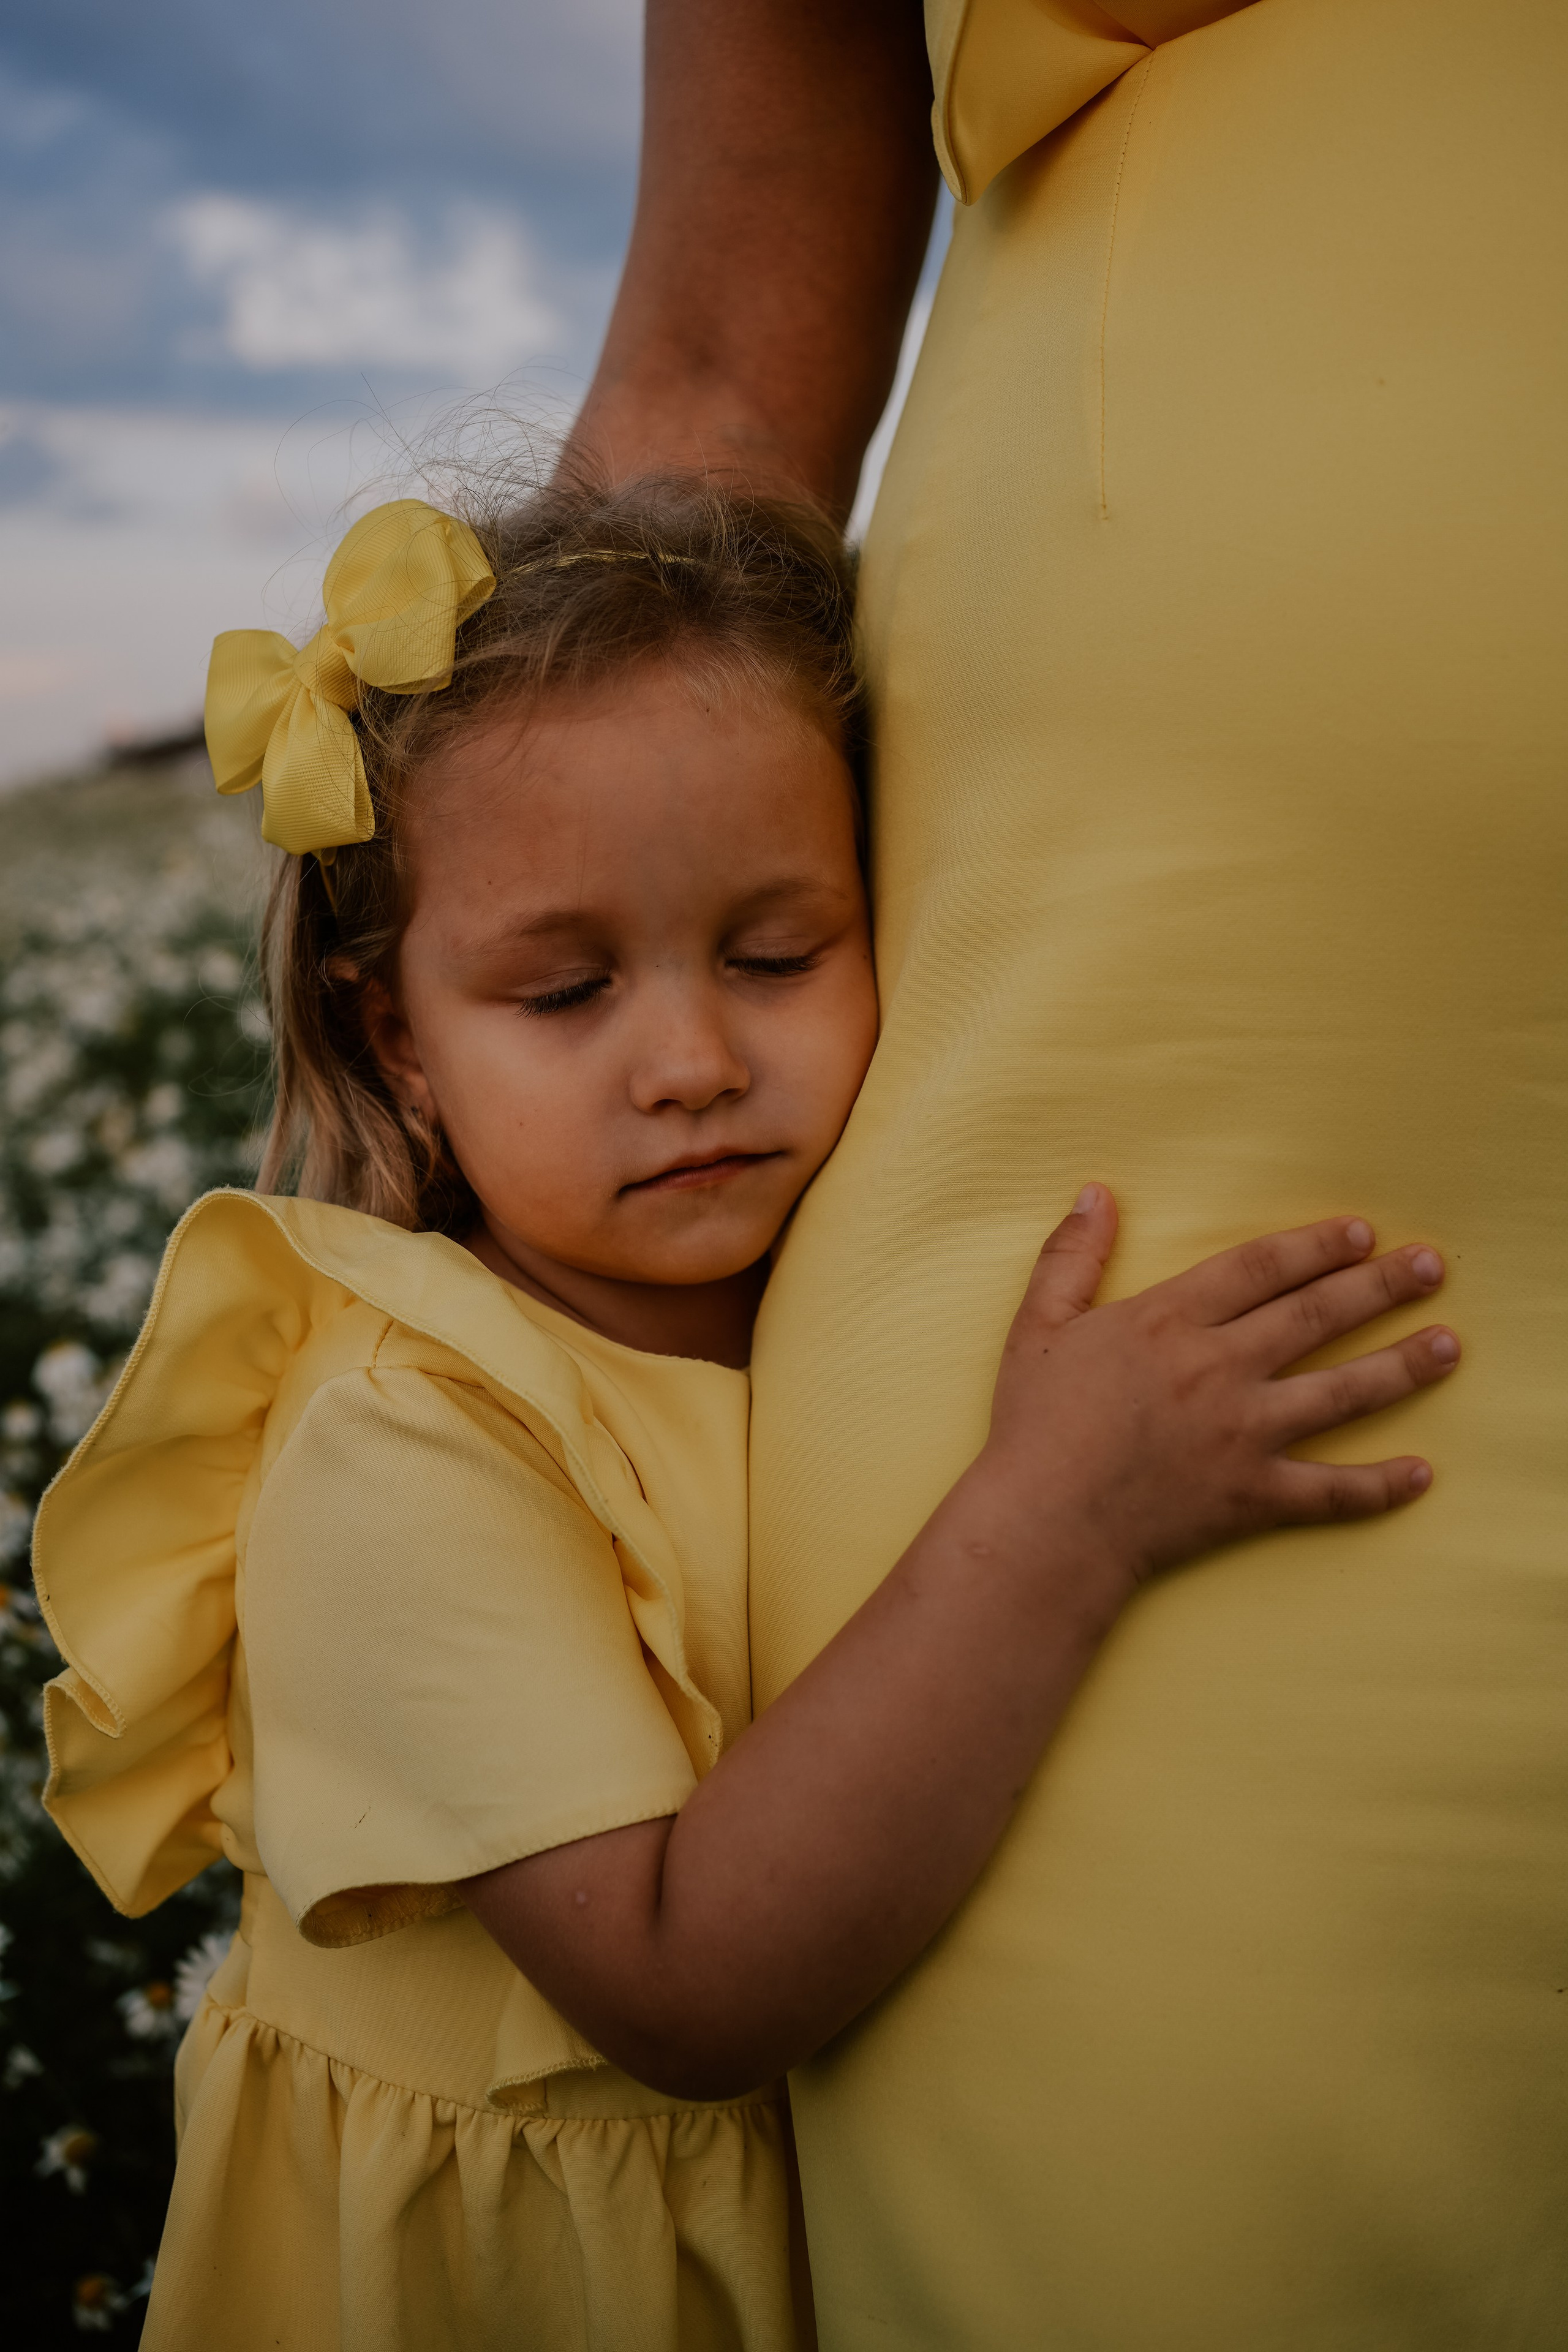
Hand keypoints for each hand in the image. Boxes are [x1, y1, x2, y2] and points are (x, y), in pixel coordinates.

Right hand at [982, 1186, 1457, 1595]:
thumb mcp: (1038, 1326)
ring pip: (1342, 1393)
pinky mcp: (1253, 1495)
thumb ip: (1070, 1256)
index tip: (1361, 1233)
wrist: (1044, 1525)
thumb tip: (1095, 1193)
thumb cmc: (1034, 1427)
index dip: (1316, 1246)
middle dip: (1379, 1287)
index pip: (1262, 1267)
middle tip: (1431, 1267)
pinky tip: (1421, 1474)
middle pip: (1316, 1316)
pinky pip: (1330, 1491)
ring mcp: (1243, 1434)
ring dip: (1402, 1366)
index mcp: (1170, 1320)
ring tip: (1450, 1345)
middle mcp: (1219, 1368)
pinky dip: (1379, 1486)